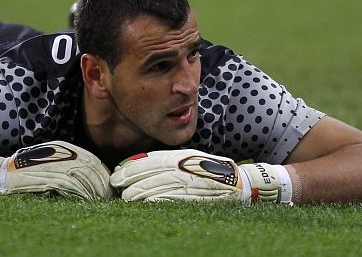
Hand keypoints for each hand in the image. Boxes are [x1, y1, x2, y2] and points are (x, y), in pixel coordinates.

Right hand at [0, 141, 112, 199]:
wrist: (1, 174)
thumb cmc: (24, 171)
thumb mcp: (47, 161)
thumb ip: (65, 165)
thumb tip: (87, 178)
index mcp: (62, 147)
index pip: (90, 158)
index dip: (101, 172)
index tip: (107, 184)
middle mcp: (60, 152)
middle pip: (90, 166)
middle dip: (102, 182)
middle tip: (107, 195)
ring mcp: (54, 164)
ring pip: (84, 176)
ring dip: (95, 190)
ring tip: (100, 200)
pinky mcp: (48, 176)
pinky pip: (72, 185)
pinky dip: (82, 193)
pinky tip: (88, 200)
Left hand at [110, 149, 290, 203]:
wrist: (245, 184)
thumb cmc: (214, 172)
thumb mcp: (192, 160)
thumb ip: (171, 162)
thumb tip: (144, 164)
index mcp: (184, 158)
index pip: (153, 160)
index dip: (134, 165)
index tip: (119, 170)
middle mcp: (188, 168)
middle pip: (154, 172)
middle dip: (132, 178)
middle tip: (115, 183)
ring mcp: (194, 183)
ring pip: (162, 186)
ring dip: (141, 191)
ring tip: (126, 196)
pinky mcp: (200, 197)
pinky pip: (177, 199)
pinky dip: (160, 200)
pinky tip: (147, 204)